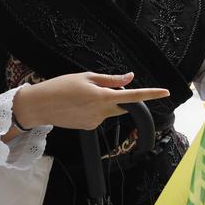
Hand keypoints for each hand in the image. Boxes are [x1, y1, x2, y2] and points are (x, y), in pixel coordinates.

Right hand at [11, 72, 168, 130]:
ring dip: (103, 103)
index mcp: (102, 97)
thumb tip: (129, 78)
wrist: (39, 106)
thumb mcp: (86, 77)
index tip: (165, 92)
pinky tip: (77, 106)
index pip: (133, 96)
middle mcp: (101, 112)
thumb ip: (110, 79)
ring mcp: (95, 122)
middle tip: (100, 88)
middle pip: (122, 106)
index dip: (151, 94)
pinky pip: (99, 117)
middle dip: (119, 98)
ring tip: (80, 96)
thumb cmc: (60, 87)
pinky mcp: (88, 127)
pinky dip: (94, 110)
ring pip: (109, 111)